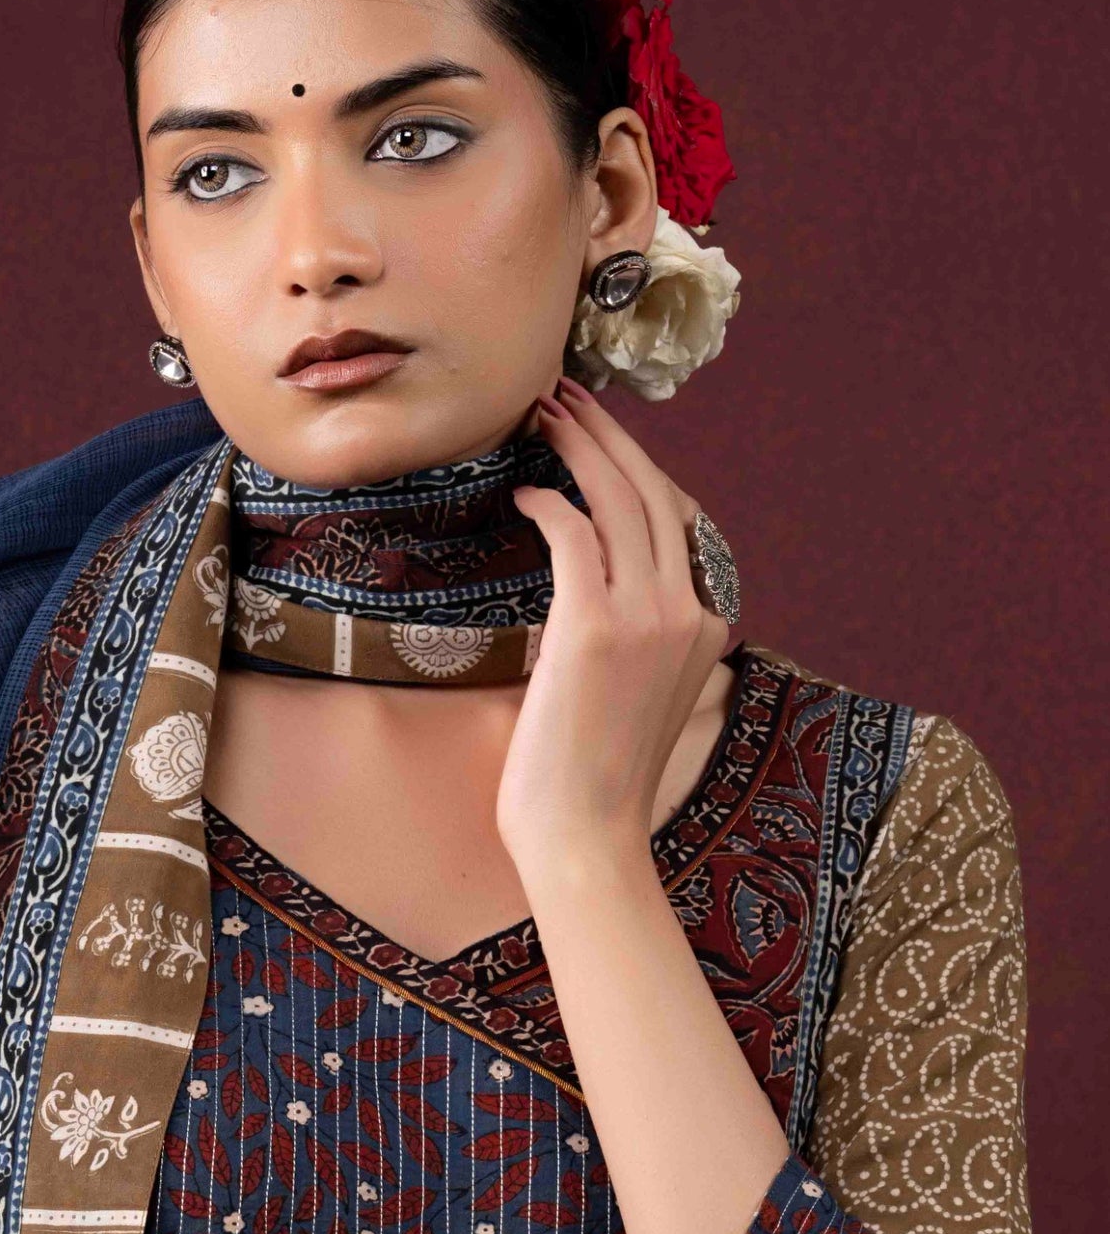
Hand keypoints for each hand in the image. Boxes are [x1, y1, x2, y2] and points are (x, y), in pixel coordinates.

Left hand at [499, 377, 728, 887]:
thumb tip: (581, 576)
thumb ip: (624, 629)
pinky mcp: (597, 630)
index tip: (598, 436)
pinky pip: (577, 538)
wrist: (585, 838)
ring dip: (580, 447)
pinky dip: (552, 507)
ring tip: (543, 413)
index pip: (679, 520)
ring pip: (621, 500)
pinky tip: (526, 496)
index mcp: (707, 625)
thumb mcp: (629, 689)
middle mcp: (690, 613)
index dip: (637, 468)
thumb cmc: (590, 776)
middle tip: (565, 395)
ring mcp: (650, 619)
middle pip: (654, 493)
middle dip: (608, 435)